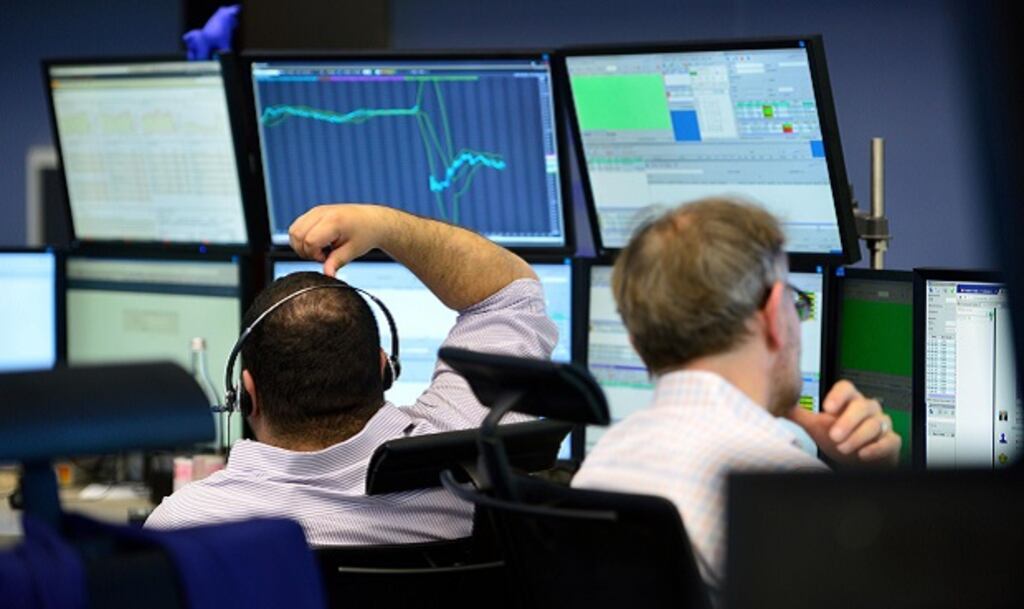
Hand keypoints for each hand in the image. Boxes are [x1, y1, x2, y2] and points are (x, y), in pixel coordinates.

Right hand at [288, 204, 395, 275]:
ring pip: (293, 231)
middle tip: (324, 255)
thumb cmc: (365, 235)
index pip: (309, 241)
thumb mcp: (352, 251)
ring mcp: (316, 210)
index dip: (315, 255)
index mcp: (333, 221)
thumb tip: (327, 276)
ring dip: (301, 245)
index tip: (328, 257)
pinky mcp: (313, 212)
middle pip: (296, 235)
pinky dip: (302, 238)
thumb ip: (336, 262)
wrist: (372, 220)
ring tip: (321, 248)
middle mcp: (321, 212)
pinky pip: (296, 227)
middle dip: (305, 251)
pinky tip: (318, 242)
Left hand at [785, 380, 900, 466]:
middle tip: (833, 435)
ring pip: (874, 424)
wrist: (855, 460)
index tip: (826, 408)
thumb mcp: (816, 426)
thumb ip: (800, 414)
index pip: (846, 388)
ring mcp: (881, 424)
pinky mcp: (891, 441)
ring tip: (843, 448)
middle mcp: (867, 408)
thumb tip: (780, 404)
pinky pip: (889, 441)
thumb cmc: (837, 439)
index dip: (838, 396)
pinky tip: (863, 454)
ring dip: (857, 437)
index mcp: (849, 400)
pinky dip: (876, 448)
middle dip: (847, 422)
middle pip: (861, 407)